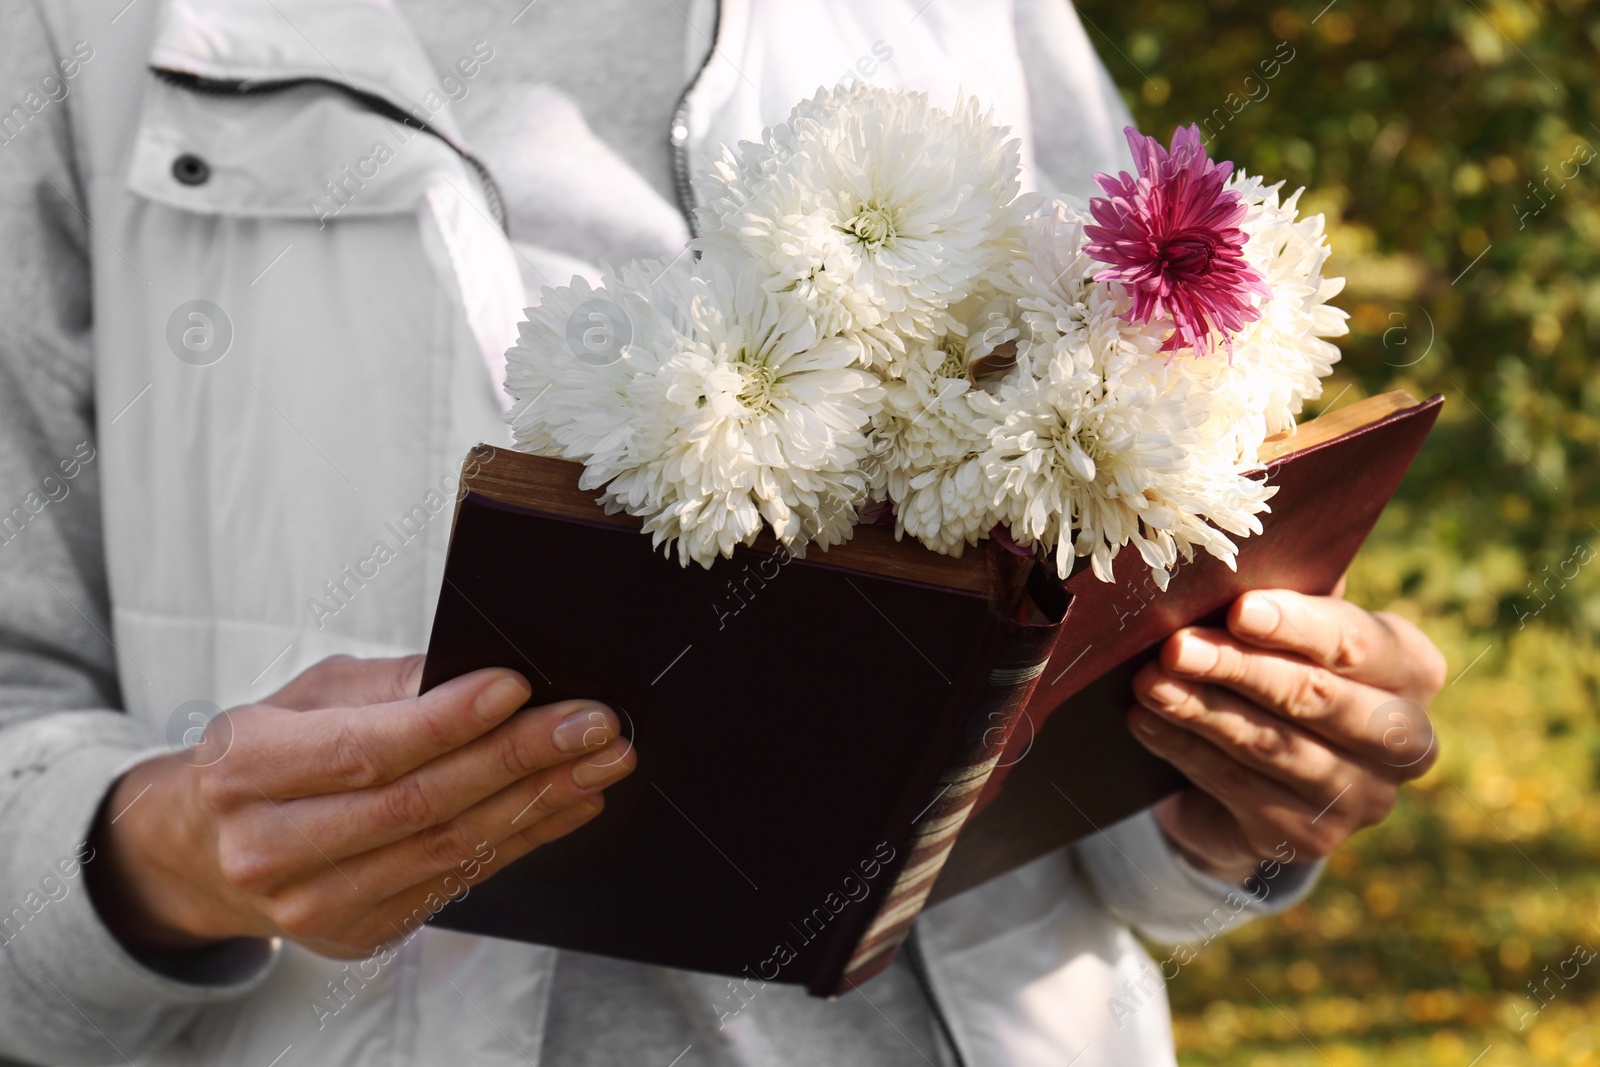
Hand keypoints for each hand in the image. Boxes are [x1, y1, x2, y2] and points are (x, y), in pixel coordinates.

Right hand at [89, 655, 633, 957]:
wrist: (206, 851)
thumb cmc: (268, 755)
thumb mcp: (307, 697)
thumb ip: (390, 685)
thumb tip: (482, 672)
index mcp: (246, 768)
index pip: (366, 748)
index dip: (449, 719)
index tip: (519, 687)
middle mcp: (270, 847)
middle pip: (419, 803)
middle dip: (519, 758)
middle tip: (593, 724)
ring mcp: (313, 904)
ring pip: (447, 847)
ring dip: (539, 801)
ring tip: (600, 762)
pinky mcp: (358, 933)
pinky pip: (458, 879)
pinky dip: (523, 837)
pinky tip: (569, 803)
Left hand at [1127, 583, 1443, 883]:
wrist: (1266, 771)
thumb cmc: (1278, 668)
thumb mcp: (1289, 628)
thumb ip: (1283, 596)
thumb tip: (1236, 557)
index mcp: (1411, 669)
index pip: (1356, 643)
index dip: (1296, 626)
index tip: (1239, 610)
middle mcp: (1405, 741)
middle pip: (1316, 697)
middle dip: (1239, 669)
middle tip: (1175, 647)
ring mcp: (1362, 798)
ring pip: (1272, 746)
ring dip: (1201, 710)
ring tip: (1148, 683)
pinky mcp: (1310, 839)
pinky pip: (1237, 786)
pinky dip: (1186, 750)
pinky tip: (1146, 721)